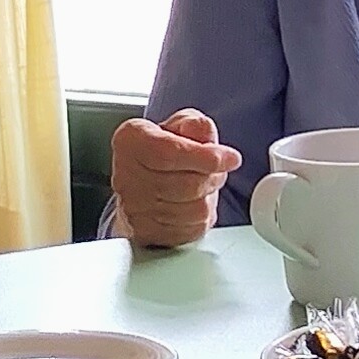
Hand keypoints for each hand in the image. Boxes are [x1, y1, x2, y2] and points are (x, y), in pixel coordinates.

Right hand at [112, 109, 238, 250]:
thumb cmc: (163, 150)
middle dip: (213, 177)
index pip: (171, 153)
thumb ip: (195, 124)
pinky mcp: (147, 234)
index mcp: (131, 142)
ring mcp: (133, 209)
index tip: (231, 158)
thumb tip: (204, 133)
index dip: (208, 157)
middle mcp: (126, 176)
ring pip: (193, 210)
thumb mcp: (180, 124)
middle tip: (217, 169)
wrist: (142, 181)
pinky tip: (193, 204)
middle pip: (187, 184)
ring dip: (208, 198)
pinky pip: (191, 230)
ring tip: (203, 186)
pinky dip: (201, 218)